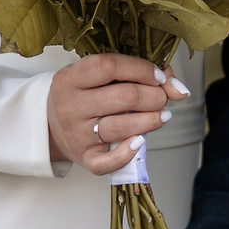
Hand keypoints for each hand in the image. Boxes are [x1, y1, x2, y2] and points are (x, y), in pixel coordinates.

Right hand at [48, 54, 189, 174]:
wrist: (50, 127)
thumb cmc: (82, 96)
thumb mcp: (98, 77)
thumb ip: (137, 73)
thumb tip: (179, 88)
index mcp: (70, 78)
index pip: (110, 66)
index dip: (142, 69)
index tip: (158, 76)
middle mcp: (70, 106)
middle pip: (124, 97)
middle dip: (155, 96)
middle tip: (162, 98)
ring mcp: (76, 134)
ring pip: (122, 127)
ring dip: (152, 120)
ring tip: (161, 116)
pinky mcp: (84, 158)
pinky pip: (109, 162)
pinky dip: (129, 153)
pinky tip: (140, 141)